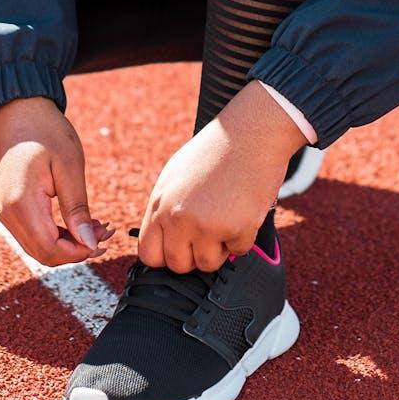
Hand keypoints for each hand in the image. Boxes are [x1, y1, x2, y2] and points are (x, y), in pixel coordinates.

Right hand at [0, 97, 113, 265]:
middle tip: (106, 230)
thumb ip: (77, 208)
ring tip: (97, 224)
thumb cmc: (46, 131)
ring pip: (39, 247)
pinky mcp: (10, 208)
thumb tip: (90, 244)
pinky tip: (80, 220)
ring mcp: (6, 212)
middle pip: (44, 254)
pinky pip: (34, 234)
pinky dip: (58, 234)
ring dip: (69, 243)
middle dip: (77, 250)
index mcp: (21, 204)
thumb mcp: (69, 167)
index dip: (79, 252)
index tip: (104, 237)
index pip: (50, 249)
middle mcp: (7, 214)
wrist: (19, 111)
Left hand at [138, 81, 307, 272]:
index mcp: (160, 204)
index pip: (149, 255)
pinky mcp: (237, 228)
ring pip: (208, 264)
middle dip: (194, 255)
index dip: (165, 256)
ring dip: (219, 248)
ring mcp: (208, 225)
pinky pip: (238, 251)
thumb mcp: (174, 177)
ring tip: (226, 218)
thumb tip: (161, 240)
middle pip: (178, 265)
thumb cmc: (214, 151)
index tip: (179, 248)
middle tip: (207, 233)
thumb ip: (164, 210)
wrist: (249, 134)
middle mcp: (179, 218)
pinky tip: (243, 210)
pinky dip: (244, 237)